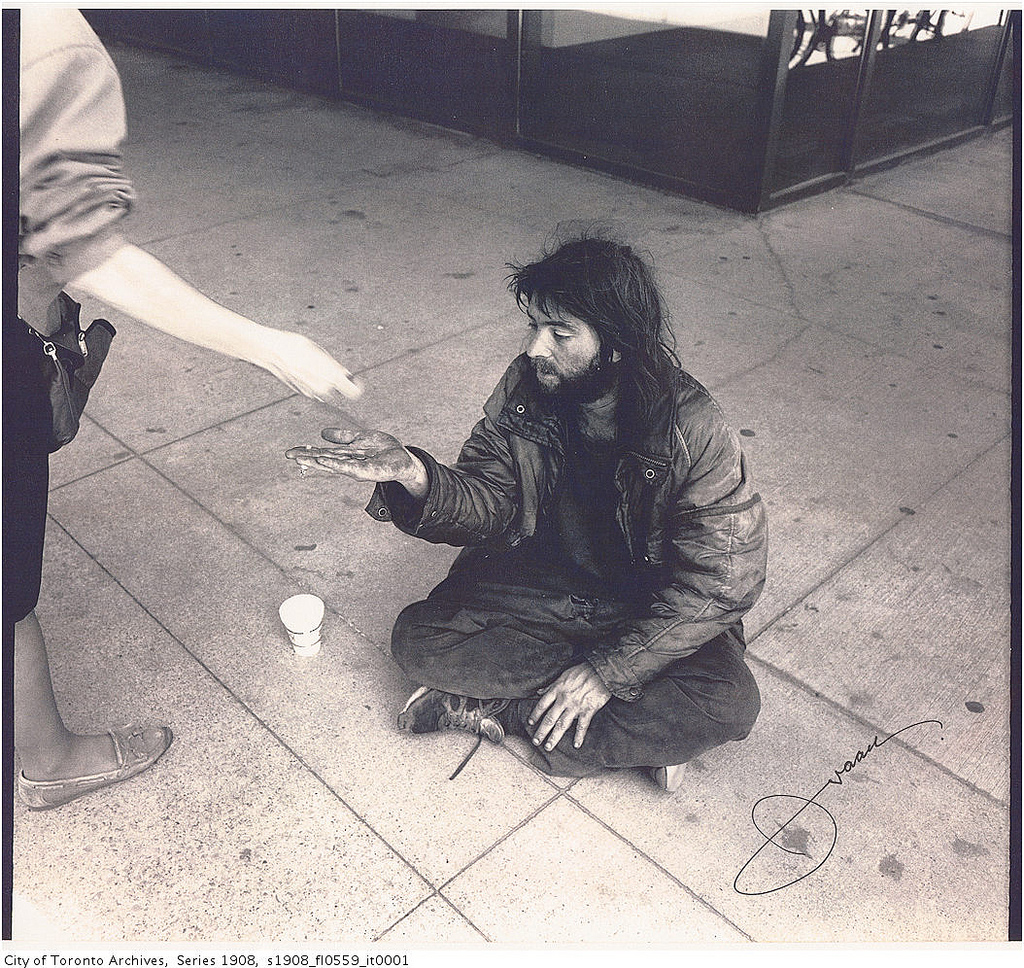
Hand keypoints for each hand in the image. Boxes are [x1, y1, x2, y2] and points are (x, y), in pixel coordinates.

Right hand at [258, 329, 362, 404]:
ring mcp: (310, 392)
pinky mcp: (301, 393)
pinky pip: (314, 389)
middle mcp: (322, 388)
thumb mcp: (319, 351)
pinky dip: (314, 381)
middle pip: (338, 390)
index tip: (356, 380)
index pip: (354, 393)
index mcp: (331, 377)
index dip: (357, 387)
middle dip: (338, 381)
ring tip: (315, 365)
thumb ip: (334, 366)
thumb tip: (344, 373)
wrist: (271, 350)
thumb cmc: (293, 346)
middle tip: (332, 368)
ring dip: (325, 381)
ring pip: (326, 390)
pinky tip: (306, 368)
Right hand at [285, 428, 428, 496]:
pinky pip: (350, 467)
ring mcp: (357, 469)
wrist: (403, 458)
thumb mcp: (360, 438)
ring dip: (318, 462)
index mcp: (345, 456)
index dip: (307, 452)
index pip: (322, 453)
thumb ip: (342, 437)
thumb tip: (322, 433)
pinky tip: (325, 461)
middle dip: (307, 458)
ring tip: (302, 458)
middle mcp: (348, 463)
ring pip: (334, 465)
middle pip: (324, 460)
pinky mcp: (368, 472)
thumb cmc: (383, 450)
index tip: (290, 451)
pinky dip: (336, 464)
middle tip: (289, 455)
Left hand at [529, 663, 610, 751]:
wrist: (601, 671)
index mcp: (557, 689)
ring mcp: (576, 706)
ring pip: (562, 725)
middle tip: (535, 742)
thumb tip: (539, 692)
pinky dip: (579, 736)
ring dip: (554, 737)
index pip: (542, 704)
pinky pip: (582, 726)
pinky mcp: (588, 710)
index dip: (535, 714)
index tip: (530, 723)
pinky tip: (576, 745)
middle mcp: (564, 699)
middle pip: (550, 718)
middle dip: (541, 731)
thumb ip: (551, 685)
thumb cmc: (582, 671)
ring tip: (548, 747)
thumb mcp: (563, 675)